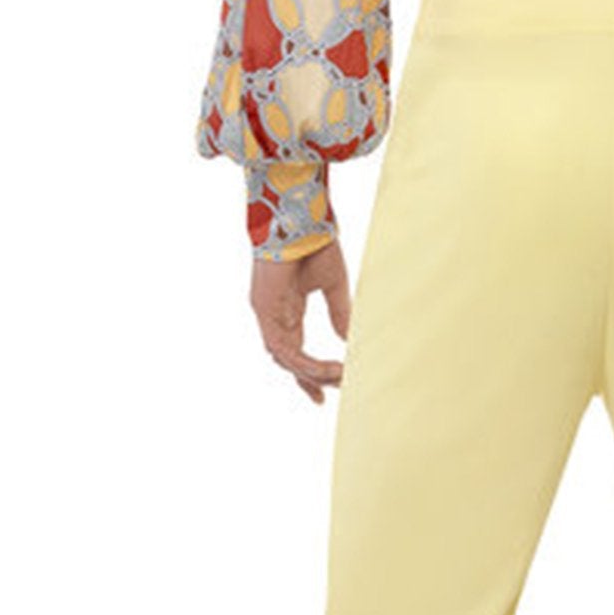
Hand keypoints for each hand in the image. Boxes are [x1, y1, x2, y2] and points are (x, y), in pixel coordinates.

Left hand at [249, 238, 350, 403]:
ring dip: (312, 373)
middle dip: (311, 379)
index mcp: (287, 309)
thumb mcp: (334, 286)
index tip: (323, 396)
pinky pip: (283, 348)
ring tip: (339, 378)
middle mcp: (274, 316)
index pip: (295, 351)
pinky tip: (325, 369)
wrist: (301, 218)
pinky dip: (304, 363)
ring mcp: (266, 314)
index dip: (308, 374)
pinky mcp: (264, 310)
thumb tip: (349, 341)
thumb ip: (339, 314)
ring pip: (286, 359)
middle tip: (336, 389)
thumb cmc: (316, 243)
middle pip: (289, 361)